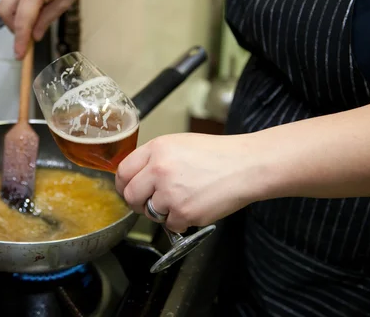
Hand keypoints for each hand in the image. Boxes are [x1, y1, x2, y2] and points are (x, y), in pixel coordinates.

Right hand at [0, 0, 96, 58]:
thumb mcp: (64, 3)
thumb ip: (46, 20)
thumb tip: (34, 35)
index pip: (22, 23)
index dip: (20, 41)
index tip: (20, 54)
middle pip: (5, 12)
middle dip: (13, 27)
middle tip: (26, 35)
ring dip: (15, 12)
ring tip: (32, 16)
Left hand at [115, 133, 269, 232]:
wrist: (246, 165)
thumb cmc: (217, 154)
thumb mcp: (179, 144)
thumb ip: (154, 159)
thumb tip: (135, 176)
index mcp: (156, 149)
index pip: (123, 171)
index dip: (123, 184)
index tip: (127, 190)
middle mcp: (159, 169)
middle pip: (131, 195)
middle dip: (138, 203)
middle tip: (150, 203)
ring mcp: (170, 192)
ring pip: (150, 213)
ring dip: (163, 212)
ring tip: (183, 199)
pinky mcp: (184, 212)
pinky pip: (170, 225)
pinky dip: (181, 221)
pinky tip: (195, 206)